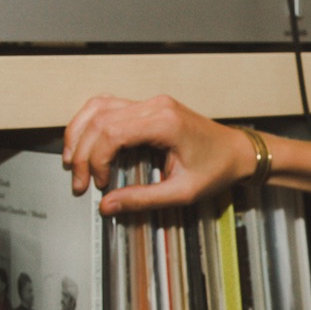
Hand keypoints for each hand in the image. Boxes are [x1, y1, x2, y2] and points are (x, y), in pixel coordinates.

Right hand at [62, 94, 252, 215]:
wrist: (238, 152)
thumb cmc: (218, 168)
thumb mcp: (182, 192)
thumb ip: (143, 199)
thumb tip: (108, 206)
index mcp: (165, 123)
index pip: (112, 133)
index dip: (97, 160)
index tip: (100, 184)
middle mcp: (155, 106)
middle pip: (100, 120)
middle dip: (83, 152)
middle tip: (80, 182)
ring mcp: (151, 103)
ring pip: (99, 107)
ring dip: (80, 133)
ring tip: (72, 160)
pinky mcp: (149, 107)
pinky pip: (109, 106)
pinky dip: (91, 122)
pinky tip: (84, 141)